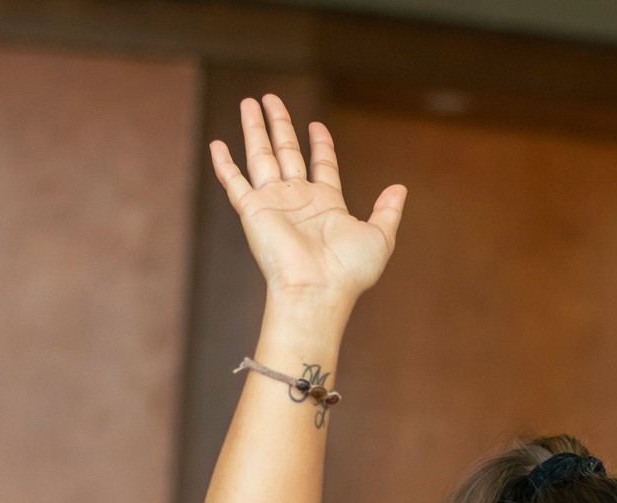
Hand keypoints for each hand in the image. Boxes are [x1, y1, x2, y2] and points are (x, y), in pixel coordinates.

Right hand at [210, 95, 404, 301]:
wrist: (318, 290)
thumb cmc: (348, 271)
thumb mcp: (379, 236)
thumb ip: (387, 211)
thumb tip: (400, 188)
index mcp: (326, 203)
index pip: (321, 164)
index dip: (319, 144)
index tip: (316, 125)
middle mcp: (298, 200)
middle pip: (287, 152)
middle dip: (279, 124)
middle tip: (270, 98)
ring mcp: (274, 203)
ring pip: (261, 156)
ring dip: (254, 129)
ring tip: (249, 102)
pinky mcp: (253, 211)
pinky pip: (235, 182)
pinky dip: (224, 164)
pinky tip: (216, 143)